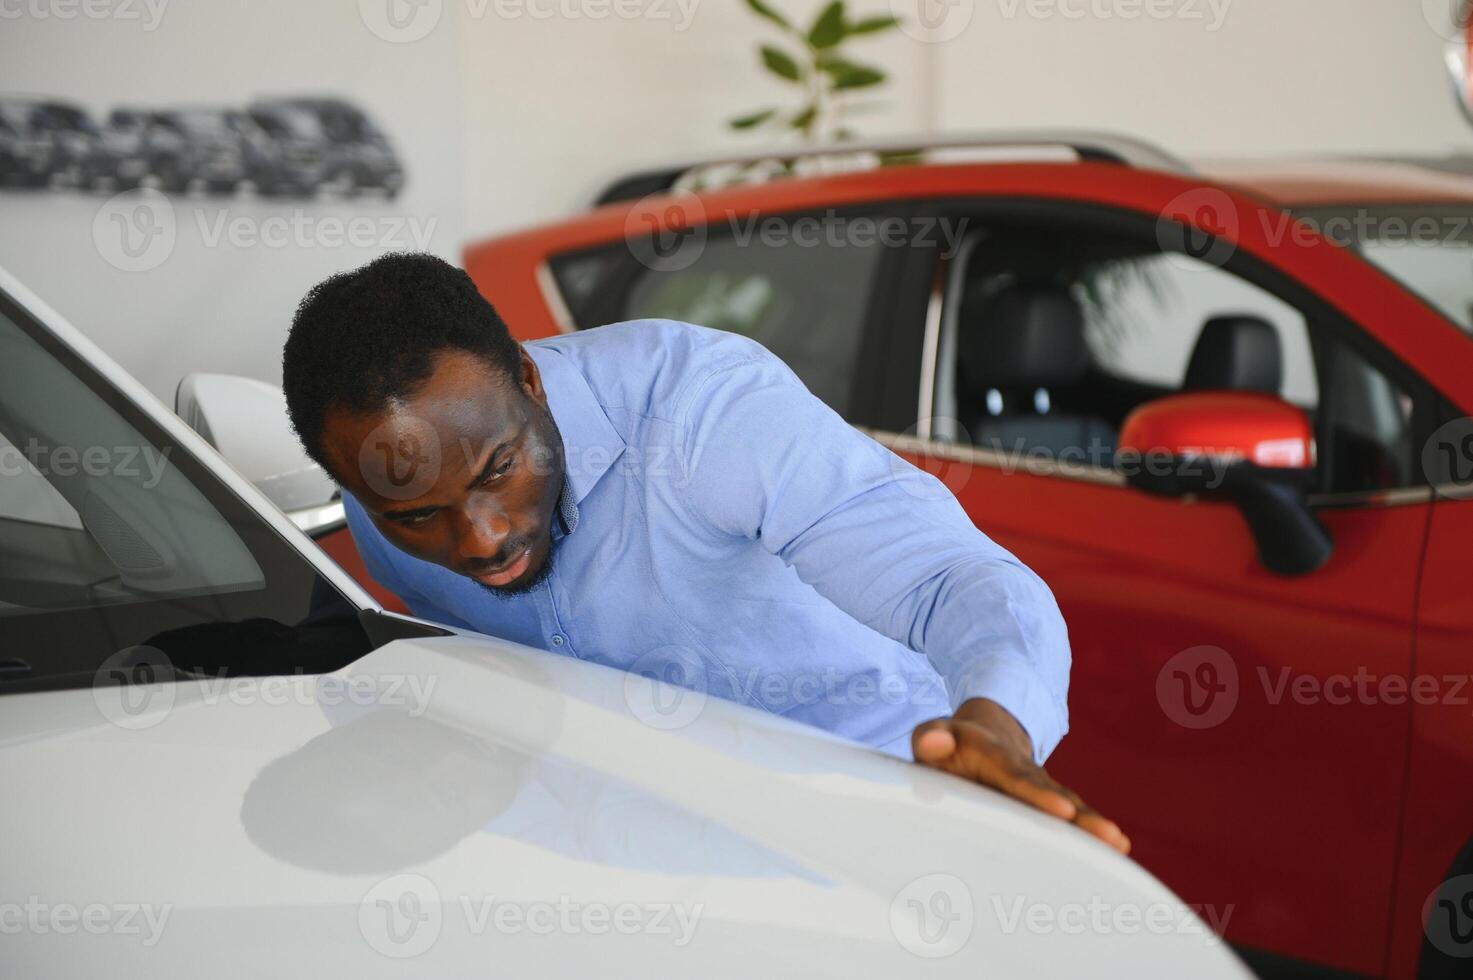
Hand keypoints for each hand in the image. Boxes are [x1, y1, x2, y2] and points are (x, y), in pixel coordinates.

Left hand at [912, 697, 1129, 854]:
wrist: (981, 735)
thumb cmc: (950, 745)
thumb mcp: (933, 736)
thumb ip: (930, 738)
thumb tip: (933, 742)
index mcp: (996, 757)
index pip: (1018, 778)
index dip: (1039, 795)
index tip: (1063, 811)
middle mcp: (1025, 772)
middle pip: (1055, 796)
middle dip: (1081, 818)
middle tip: (1109, 836)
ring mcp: (1040, 790)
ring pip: (1070, 808)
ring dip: (1093, 828)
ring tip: (1118, 844)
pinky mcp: (1048, 806)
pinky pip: (1072, 821)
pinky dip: (1091, 837)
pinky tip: (1118, 854)